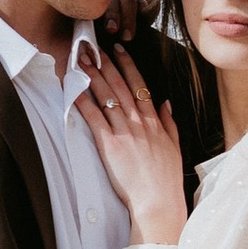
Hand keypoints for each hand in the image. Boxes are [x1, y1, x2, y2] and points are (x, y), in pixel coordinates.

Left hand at [75, 46, 187, 243]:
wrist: (158, 201)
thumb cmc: (165, 179)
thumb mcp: (174, 146)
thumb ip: (169, 122)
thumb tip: (165, 102)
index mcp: (153, 121)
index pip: (139, 85)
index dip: (127, 65)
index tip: (119, 50)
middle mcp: (139, 122)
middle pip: (120, 85)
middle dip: (105, 64)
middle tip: (93, 47)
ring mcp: (125, 132)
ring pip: (106, 97)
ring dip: (92, 76)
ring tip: (81, 60)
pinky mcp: (110, 145)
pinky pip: (94, 118)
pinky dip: (83, 102)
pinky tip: (74, 89)